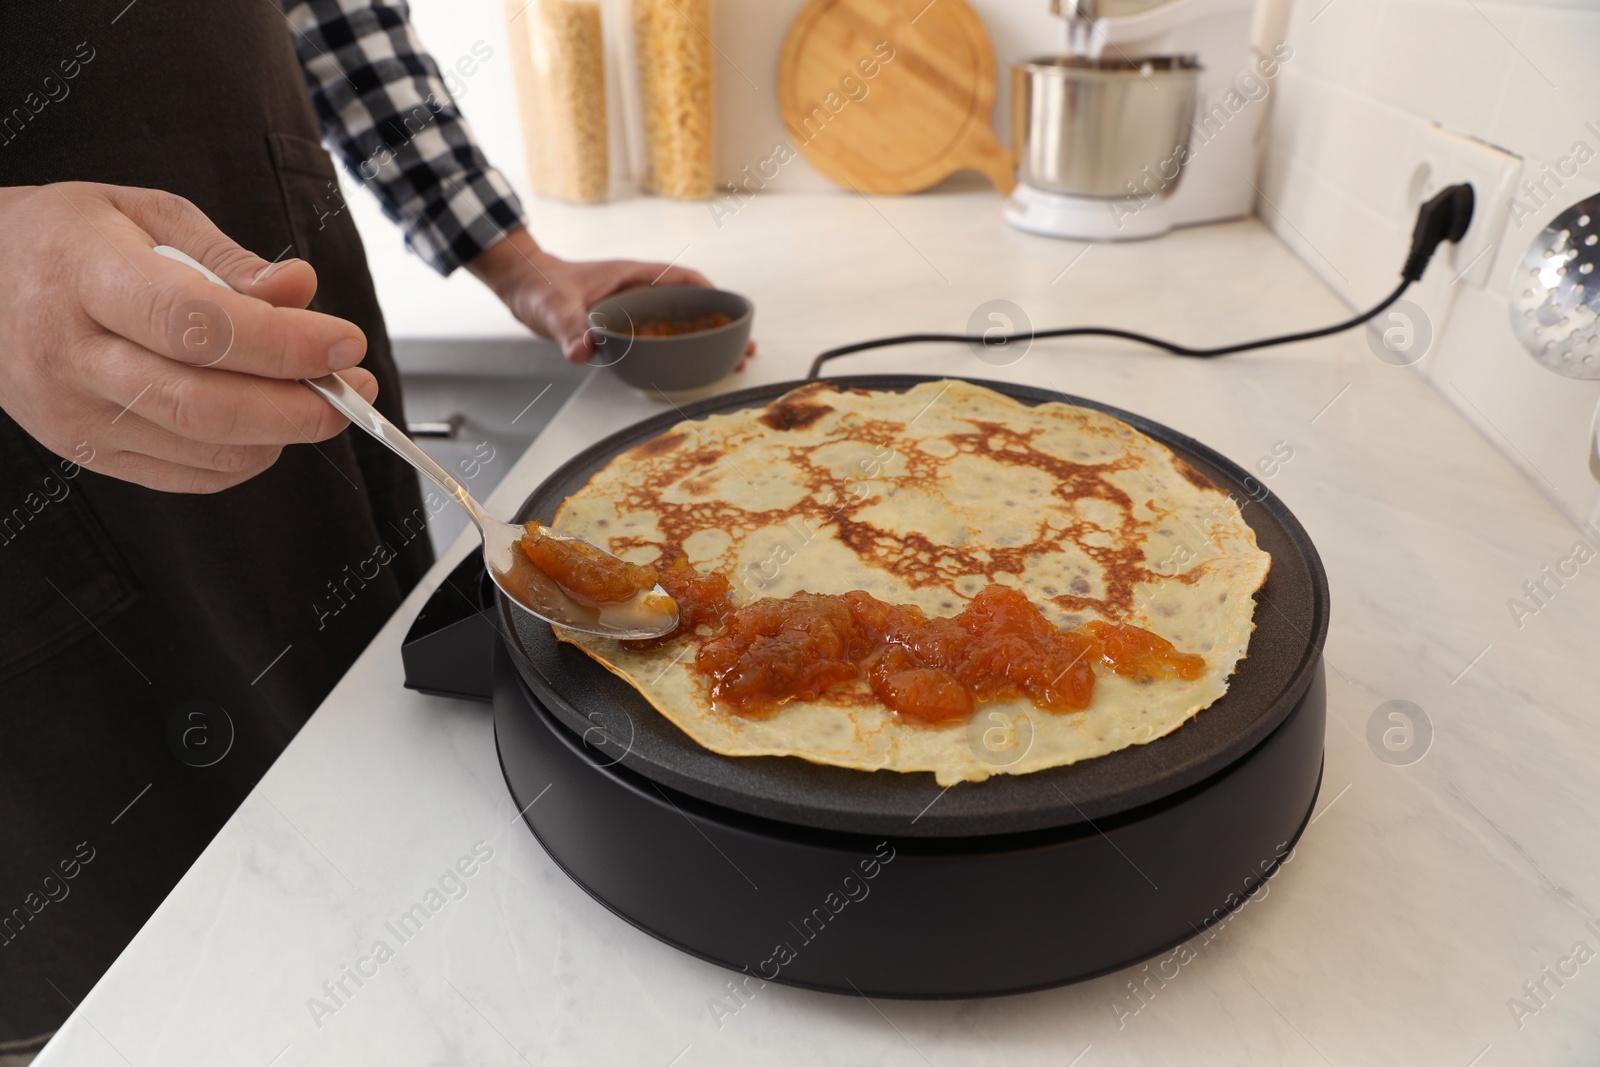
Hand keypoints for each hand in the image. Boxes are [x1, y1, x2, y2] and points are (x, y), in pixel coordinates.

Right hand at [0, 182, 379, 492]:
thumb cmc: (64, 241)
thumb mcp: (142, 212)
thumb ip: (228, 258)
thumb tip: (301, 290)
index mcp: (83, 275)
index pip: (196, 323)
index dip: (282, 342)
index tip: (345, 342)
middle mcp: (69, 353)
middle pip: (203, 402)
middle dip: (298, 406)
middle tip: (354, 389)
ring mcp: (72, 413)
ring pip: (202, 447)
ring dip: (282, 433)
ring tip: (320, 399)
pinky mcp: (85, 452)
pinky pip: (188, 474)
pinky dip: (246, 456)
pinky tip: (269, 423)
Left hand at [469, 227, 755, 365]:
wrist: (524, 286)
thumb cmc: (541, 288)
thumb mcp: (554, 309)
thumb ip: (568, 330)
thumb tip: (583, 351)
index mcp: (634, 276)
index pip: (683, 280)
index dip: (712, 296)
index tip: (732, 315)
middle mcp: (640, 288)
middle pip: (692, 303)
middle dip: (720, 323)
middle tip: (744, 349)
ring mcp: (636, 304)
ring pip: (682, 319)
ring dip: (706, 338)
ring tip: (731, 361)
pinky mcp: (629, 320)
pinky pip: (665, 331)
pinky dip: (684, 345)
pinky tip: (695, 364)